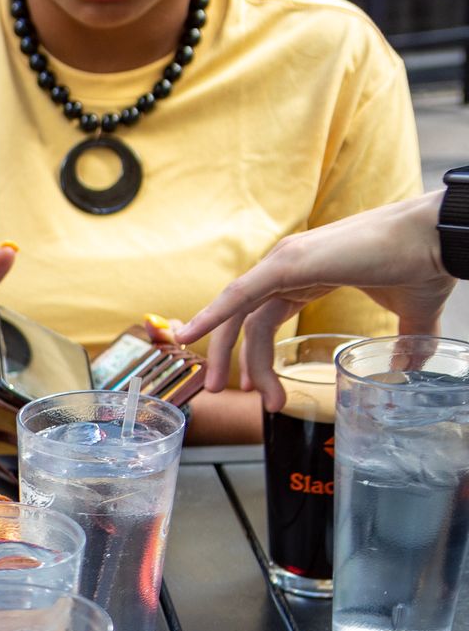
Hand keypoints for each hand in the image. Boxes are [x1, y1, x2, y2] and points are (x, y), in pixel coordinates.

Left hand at [172, 191, 453, 410]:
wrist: (439, 238)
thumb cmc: (425, 265)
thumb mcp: (409, 313)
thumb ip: (406, 341)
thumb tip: (411, 365)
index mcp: (308, 276)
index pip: (264, 319)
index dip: (255, 356)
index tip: (254, 389)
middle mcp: (289, 266)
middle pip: (244, 320)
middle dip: (231, 360)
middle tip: (221, 392)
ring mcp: (286, 261)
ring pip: (240, 314)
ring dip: (225, 352)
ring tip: (220, 390)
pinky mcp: (289, 262)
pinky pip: (240, 293)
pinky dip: (213, 313)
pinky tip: (191, 334)